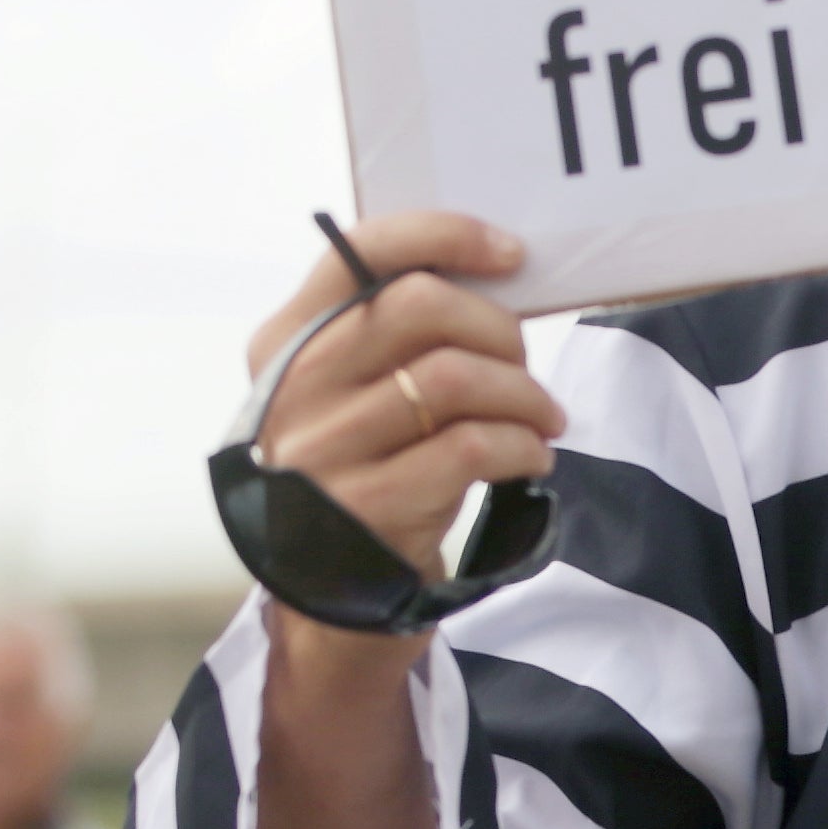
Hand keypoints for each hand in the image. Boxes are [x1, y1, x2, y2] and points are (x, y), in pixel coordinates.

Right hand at [246, 211, 558, 585]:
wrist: (337, 592)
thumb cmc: (369, 468)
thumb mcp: (357, 393)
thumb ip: (397, 334)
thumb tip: (498, 272)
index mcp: (285, 342)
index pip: (358, 252)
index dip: (444, 236)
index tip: (511, 255)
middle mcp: (291, 389)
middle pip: (421, 307)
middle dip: (500, 330)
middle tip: (524, 368)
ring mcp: (322, 450)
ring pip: (455, 378)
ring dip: (525, 395)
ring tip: (542, 420)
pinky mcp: (367, 506)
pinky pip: (472, 447)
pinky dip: (523, 446)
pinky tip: (530, 458)